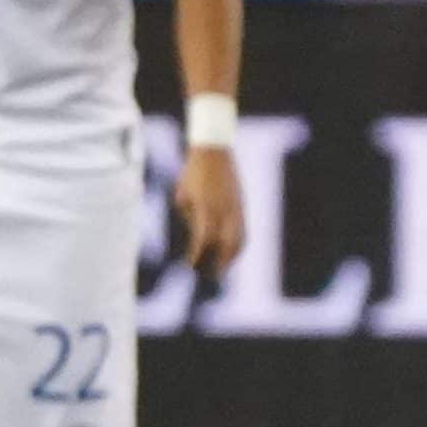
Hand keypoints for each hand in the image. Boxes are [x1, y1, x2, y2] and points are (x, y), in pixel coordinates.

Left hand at [173, 145, 246, 282]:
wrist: (214, 151)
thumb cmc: (192, 173)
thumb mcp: (182, 196)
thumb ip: (190, 218)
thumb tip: (197, 235)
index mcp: (206, 208)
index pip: (204, 240)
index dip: (198, 256)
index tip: (190, 265)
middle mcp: (224, 211)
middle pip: (226, 246)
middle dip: (219, 263)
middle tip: (210, 275)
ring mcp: (236, 208)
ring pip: (239, 240)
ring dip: (231, 256)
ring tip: (222, 267)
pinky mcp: (241, 206)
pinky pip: (243, 231)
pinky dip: (238, 245)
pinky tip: (230, 251)